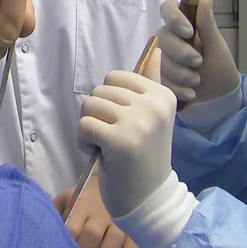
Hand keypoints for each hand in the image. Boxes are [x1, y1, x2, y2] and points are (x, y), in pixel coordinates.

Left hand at [53, 175, 137, 247]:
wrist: (118, 179)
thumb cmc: (86, 194)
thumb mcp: (68, 197)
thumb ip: (57, 212)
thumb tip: (45, 232)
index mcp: (82, 203)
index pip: (72, 226)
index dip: (67, 244)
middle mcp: (101, 212)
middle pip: (91, 236)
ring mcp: (120, 219)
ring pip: (112, 243)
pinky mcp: (135, 227)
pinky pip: (132, 247)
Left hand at [77, 67, 176, 217]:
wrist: (149, 200)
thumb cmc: (144, 157)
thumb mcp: (152, 117)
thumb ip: (150, 83)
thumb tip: (156, 48)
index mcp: (163, 95)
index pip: (116, 76)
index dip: (109, 100)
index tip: (124, 123)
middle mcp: (154, 105)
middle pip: (99, 90)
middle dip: (97, 114)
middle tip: (115, 138)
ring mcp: (138, 122)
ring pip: (89, 105)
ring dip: (90, 128)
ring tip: (108, 146)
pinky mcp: (120, 140)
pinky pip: (84, 125)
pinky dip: (84, 142)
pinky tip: (102, 155)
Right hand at [156, 0, 238, 105]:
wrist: (218, 102)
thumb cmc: (220, 71)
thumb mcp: (218, 48)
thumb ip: (207, 24)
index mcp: (184, 27)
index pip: (167, 8)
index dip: (174, 18)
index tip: (188, 32)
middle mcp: (170, 39)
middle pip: (163, 36)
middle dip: (182, 53)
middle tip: (199, 63)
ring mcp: (162, 58)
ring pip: (160, 59)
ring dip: (181, 74)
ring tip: (197, 82)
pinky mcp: (157, 77)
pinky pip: (158, 79)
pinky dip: (177, 88)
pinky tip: (190, 93)